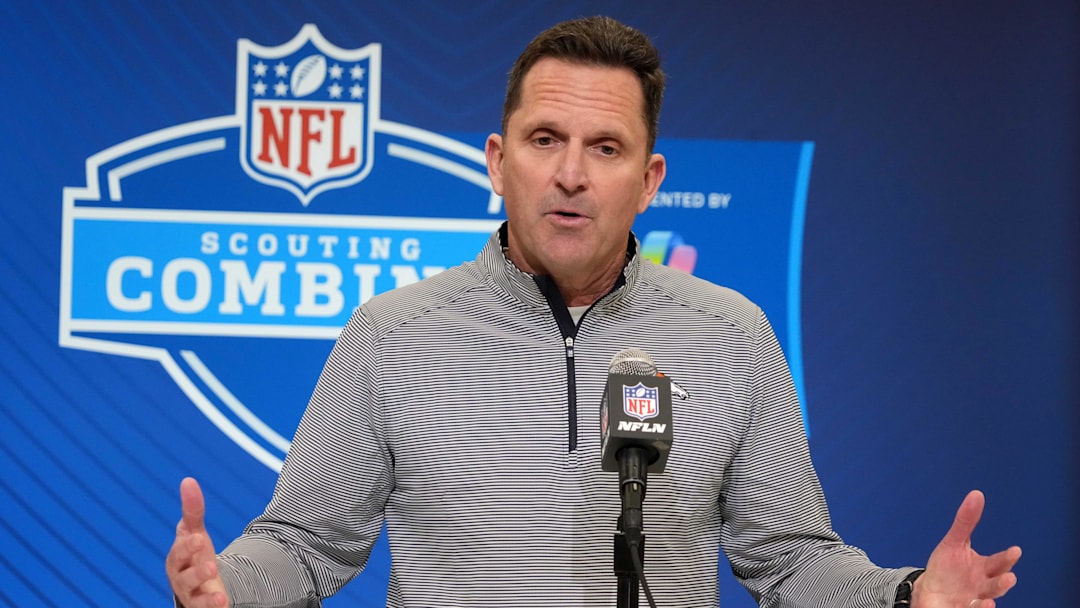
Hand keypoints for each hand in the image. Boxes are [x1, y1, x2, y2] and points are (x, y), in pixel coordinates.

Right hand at [165, 477, 229, 607]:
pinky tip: (224, 605)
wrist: (198, 581)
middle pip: (184, 577)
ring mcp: (192, 594)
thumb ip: (193, 509)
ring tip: (221, 597)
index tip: (199, 538)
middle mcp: (181, 578)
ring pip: (195, 598)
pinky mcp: (202, 606)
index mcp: (178, 556)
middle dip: (197, 572)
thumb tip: (188, 480)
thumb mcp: (195, 532)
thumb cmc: (193, 553)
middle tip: (211, 566)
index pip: (180, 551)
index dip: (188, 546)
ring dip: (207, 598)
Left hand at [912, 490, 1021, 607]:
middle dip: (1003, 583)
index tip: (1015, 550)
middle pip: (995, 585)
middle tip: (1009, 578)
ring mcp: (972, 601)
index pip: (998, 563)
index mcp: (983, 568)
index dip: (1007, 558)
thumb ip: (965, 522)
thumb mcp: (953, 542)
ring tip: (989, 602)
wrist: (930, 591)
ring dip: (987, 603)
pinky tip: (971, 605)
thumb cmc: (946, 568)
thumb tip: (976, 494)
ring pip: (983, 602)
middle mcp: (981, 586)